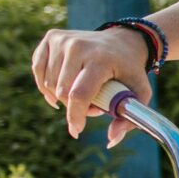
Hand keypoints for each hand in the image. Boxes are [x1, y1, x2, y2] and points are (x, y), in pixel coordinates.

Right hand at [30, 25, 153, 146]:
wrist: (123, 41)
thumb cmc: (130, 71)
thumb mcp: (140, 93)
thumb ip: (129, 117)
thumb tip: (111, 141)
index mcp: (101, 59)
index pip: (79, 94)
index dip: (75, 116)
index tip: (76, 130)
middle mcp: (78, 46)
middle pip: (62, 91)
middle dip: (74, 106)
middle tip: (91, 105)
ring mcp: (62, 40)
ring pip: (49, 83)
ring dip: (61, 96)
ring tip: (81, 93)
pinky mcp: (51, 37)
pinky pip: (38, 70)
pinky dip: (47, 84)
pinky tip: (59, 88)